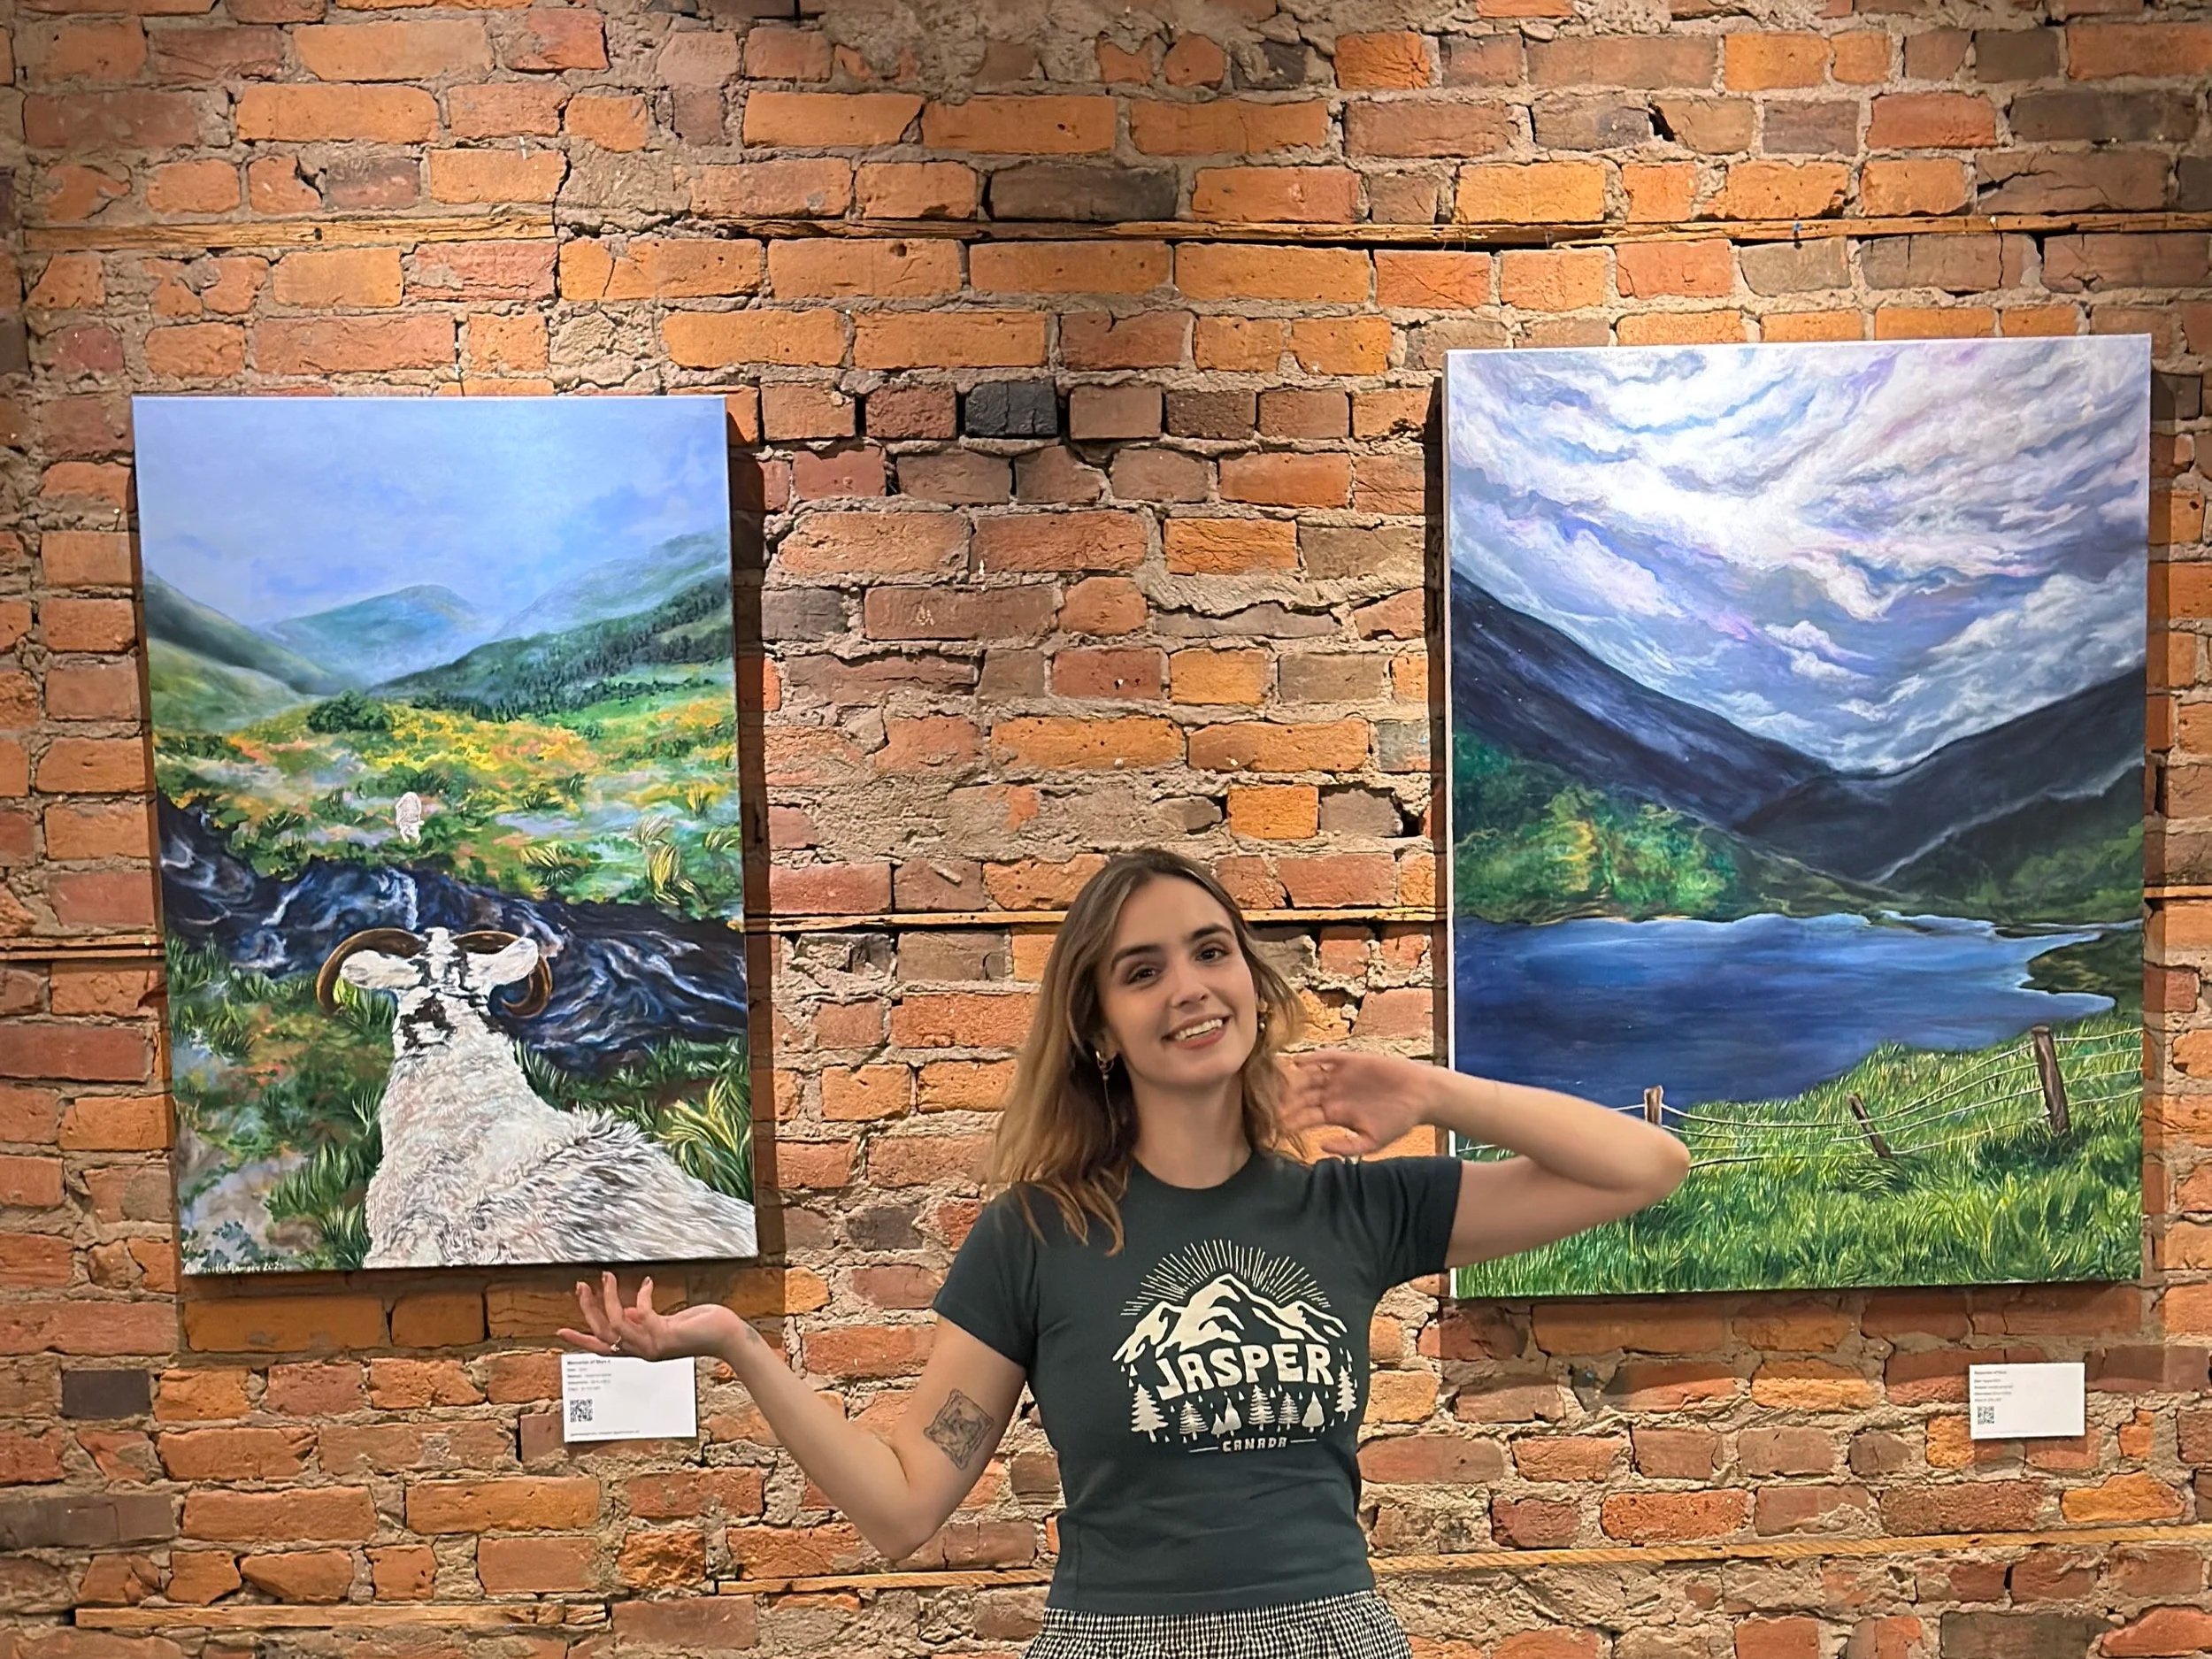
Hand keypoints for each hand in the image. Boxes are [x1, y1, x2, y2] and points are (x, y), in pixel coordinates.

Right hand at [559, 1271, 753, 1364]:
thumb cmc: (703, 1328)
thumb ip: (646, 1321)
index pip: (604, 1349)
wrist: (728, 1336)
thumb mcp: (667, 1324)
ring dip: (609, 1297)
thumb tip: (628, 1310)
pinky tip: (650, 1282)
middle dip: (588, 1310)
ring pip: (616, 1323)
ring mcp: (653, 1345)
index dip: (582, 1340)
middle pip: (603, 1335)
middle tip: (580, 1287)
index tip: (561, 1332)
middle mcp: (644, 1352)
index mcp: (642, 1350)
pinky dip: (642, 1294)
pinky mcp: (664, 1334)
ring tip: (607, 1276)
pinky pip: (641, 1311)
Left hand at [1281, 1049, 1442, 1156]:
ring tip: (1275, 1081)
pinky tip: (1299, 1062)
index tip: (1270, 1127)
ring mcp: (1340, 1076)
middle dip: (1284, 1100)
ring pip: (1309, 1076)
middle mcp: (1332, 1093)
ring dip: (1293, 1079)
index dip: (1289, 1121)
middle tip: (1263, 1103)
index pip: (1304, 1117)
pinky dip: (1313, 1058)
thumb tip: (1321, 1148)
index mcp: (1334, 1114)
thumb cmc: (1398, 1121)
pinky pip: (1327, 1058)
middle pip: (1301, 1095)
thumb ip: (1348, 1147)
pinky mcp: (1351, 1061)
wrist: (1420, 1096)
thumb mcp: (1373, 1142)